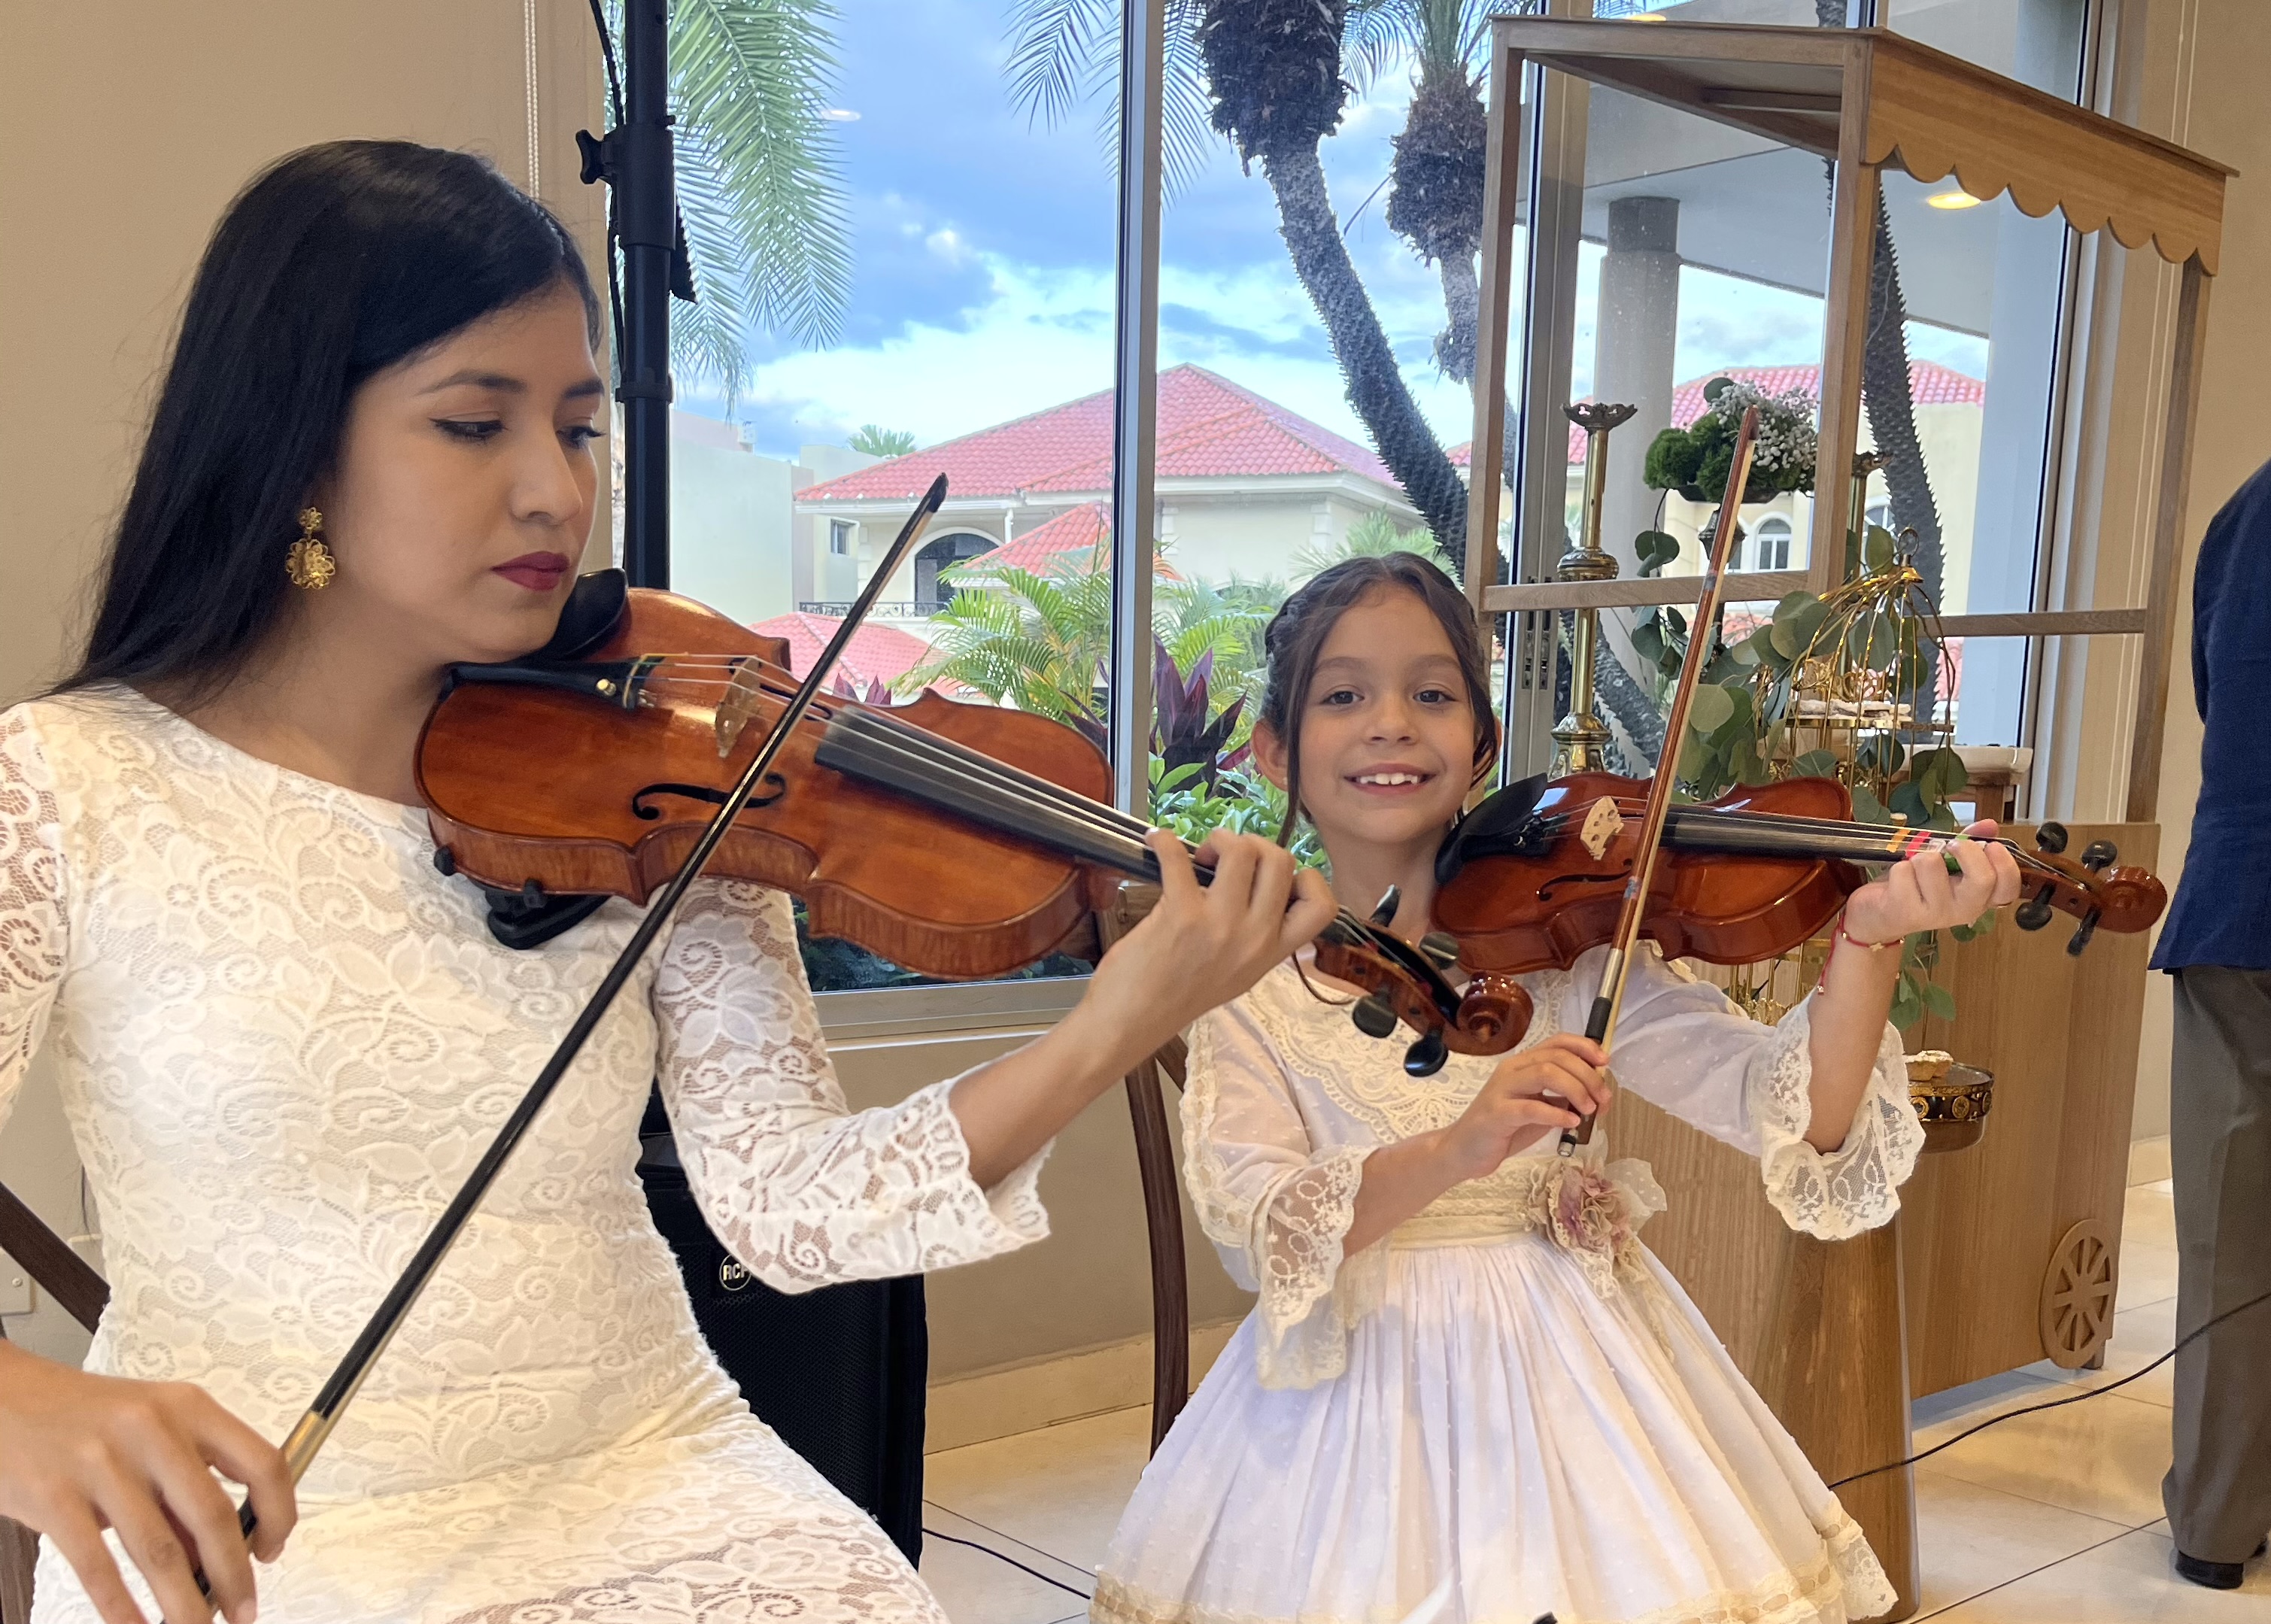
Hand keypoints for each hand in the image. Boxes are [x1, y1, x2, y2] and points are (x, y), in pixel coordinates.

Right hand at [0, 1341, 294, 1623]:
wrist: (6, 1398)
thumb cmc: (88, 1418)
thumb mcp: (152, 1431)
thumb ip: (185, 1486)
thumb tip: (221, 1556)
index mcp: (189, 1407)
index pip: (262, 1463)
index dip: (278, 1514)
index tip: (271, 1551)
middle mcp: (152, 1430)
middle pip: (213, 1516)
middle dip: (234, 1575)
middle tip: (243, 1610)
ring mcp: (101, 1463)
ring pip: (160, 1551)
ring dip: (183, 1603)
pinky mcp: (54, 1497)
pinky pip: (99, 1566)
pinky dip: (122, 1607)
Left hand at [1086, 830, 1337, 1055]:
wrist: (1130, 1024)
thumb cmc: (1175, 998)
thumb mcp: (1235, 975)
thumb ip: (1252, 938)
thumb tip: (1250, 888)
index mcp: (1271, 954)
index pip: (1321, 907)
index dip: (1306, 878)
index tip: (1272, 878)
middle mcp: (1254, 938)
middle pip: (1282, 861)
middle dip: (1254, 844)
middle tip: (1224, 861)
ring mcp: (1220, 926)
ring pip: (1242, 851)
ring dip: (1219, 840)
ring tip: (1197, 856)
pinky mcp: (1181, 915)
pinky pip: (1178, 856)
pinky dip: (1163, 841)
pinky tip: (1155, 842)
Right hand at [1436, 1033, 1611, 1182]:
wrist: (1465, 1151)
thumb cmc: (1505, 1129)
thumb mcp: (1540, 1109)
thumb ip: (1561, 1098)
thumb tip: (1597, 1093)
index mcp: (1523, 1064)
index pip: (1556, 1042)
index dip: (1584, 1047)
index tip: (1605, 1062)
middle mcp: (1512, 1070)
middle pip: (1556, 1057)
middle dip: (1588, 1075)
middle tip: (1603, 1099)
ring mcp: (1503, 1089)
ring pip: (1545, 1073)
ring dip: (1576, 1089)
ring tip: (1589, 1110)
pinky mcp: (1498, 1113)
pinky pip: (1531, 1107)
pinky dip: (1557, 1113)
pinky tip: (1571, 1122)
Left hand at [1839, 819, 2022, 946]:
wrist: (1877, 916)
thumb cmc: (1916, 885)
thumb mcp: (1946, 864)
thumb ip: (1969, 844)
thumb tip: (1989, 825)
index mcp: (1978, 897)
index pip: (2009, 888)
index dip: (2005, 864)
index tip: (1991, 846)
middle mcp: (1963, 909)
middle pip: (1982, 879)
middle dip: (1965, 850)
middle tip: (1950, 846)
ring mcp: (1935, 914)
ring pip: (1932, 865)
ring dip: (1919, 856)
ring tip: (1914, 869)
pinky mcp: (1906, 912)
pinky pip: (1904, 871)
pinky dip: (1898, 867)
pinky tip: (1896, 881)